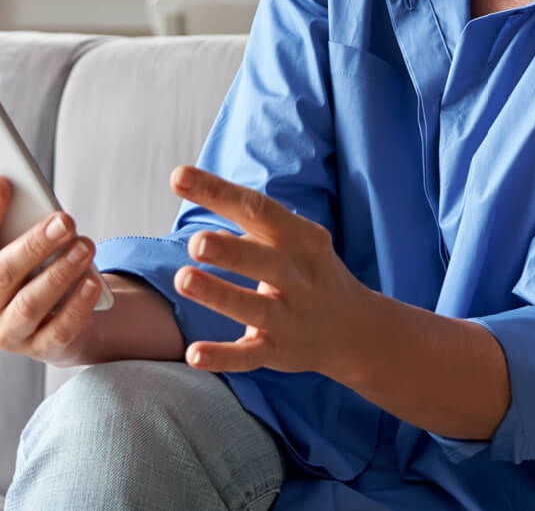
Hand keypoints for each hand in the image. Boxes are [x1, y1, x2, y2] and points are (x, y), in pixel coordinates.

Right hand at [0, 177, 103, 366]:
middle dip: (35, 244)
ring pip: (31, 302)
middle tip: (65, 220)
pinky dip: (76, 306)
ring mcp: (6, 333)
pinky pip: (58, 329)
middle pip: (4, 272)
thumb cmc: (21, 271)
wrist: (48, 321)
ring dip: (60, 272)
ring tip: (85, 246)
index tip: (1, 182)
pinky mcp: (39, 349)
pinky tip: (90, 282)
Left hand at [169, 165, 371, 375]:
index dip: (218, 192)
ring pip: (253, 307)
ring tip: (184, 279)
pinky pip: (249, 355)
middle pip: (263, 260)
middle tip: (195, 242)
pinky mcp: (277, 351)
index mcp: (299, 238)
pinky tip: (193, 354)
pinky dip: (222, 356)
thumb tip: (187, 181)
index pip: (258, 209)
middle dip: (229, 251)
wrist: (355, 329)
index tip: (179, 177)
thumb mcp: (291, 236)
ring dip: (218, 294)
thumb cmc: (306, 268)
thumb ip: (246, 216)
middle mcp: (297, 275)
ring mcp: (288, 315)